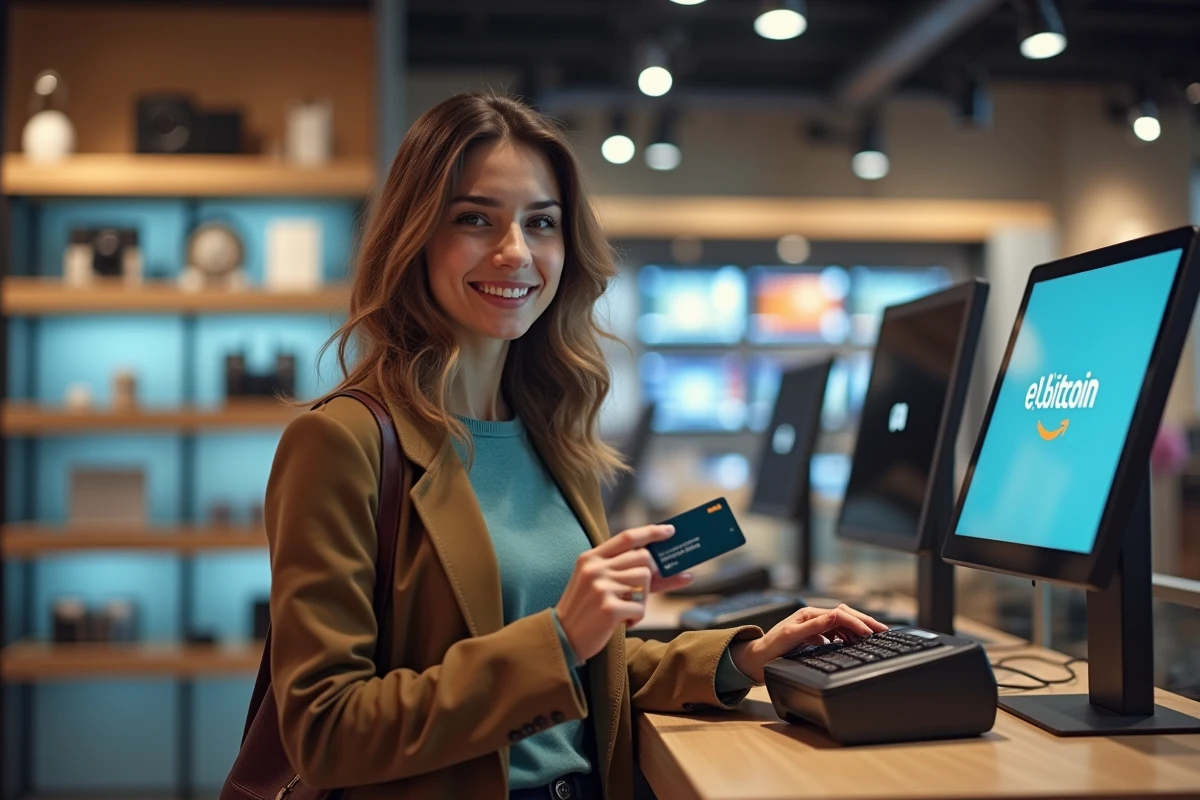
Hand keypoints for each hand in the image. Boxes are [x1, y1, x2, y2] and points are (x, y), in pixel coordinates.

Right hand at [556, 524, 693, 661]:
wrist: (563, 638)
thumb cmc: (586, 610)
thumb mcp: (597, 582)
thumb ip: (622, 569)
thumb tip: (663, 565)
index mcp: (591, 558)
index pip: (627, 537)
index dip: (651, 532)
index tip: (670, 530)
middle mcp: (596, 569)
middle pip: (643, 558)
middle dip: (650, 575)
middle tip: (641, 591)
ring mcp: (601, 587)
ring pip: (645, 582)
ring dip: (642, 601)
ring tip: (625, 610)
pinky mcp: (609, 608)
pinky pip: (641, 608)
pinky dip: (636, 618)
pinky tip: (622, 622)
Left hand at [728, 605, 888, 683]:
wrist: (757, 660)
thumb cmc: (771, 648)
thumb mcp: (792, 636)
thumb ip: (814, 626)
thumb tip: (835, 617)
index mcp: (809, 614)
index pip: (840, 614)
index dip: (857, 622)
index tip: (870, 633)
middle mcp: (813, 617)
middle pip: (844, 614)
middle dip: (864, 621)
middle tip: (883, 631)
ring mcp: (814, 626)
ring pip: (842, 623)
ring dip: (858, 628)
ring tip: (873, 637)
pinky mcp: (814, 636)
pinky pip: (836, 632)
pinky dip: (848, 635)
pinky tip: (854, 642)